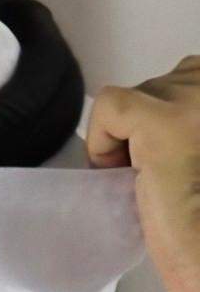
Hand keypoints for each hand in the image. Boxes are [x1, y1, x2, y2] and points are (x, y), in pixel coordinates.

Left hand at [86, 56, 199, 291]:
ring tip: (147, 178)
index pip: (190, 73)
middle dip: (143, 127)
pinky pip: (110, 107)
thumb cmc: (199, 217)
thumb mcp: (194, 152)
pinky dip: (102, 141)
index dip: (164, 116)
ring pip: (134, 94)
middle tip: (154, 174)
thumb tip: (150, 109)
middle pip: (159, 83)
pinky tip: (121, 172)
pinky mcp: (166, 123)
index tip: (165, 158)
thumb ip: (190, 121)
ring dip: (125, 137)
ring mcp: (199, 101)